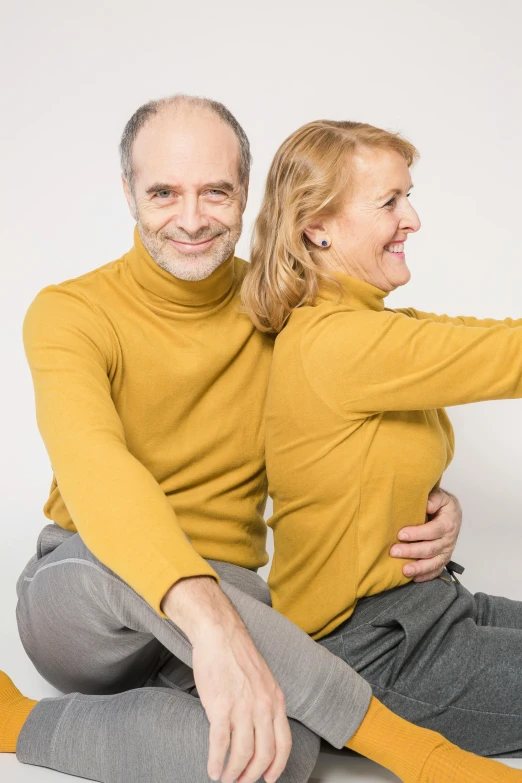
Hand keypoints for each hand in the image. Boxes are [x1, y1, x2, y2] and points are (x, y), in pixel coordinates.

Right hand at [161, 577, 291, 782]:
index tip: (269, 778)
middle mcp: (263, 707)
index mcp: (276, 699)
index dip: (277, 766)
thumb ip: (266, 702)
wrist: (220, 634)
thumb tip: (261, 729)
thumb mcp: (263, 679)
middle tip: (242, 782)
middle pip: (264, 754)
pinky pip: (220, 744)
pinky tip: (213, 769)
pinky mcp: (220, 707)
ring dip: (234, 773)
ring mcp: (242, 708)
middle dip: (252, 775)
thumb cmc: (238, 654)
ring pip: (242, 754)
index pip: (284, 743)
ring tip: (226, 779)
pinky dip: (217, 762)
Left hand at [390, 487, 461, 582]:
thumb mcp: (441, 497)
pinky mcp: (443, 559)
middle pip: (430, 548)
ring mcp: (446, 551)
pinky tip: (414, 578)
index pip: (432, 531)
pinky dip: (426, 576)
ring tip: (404, 571)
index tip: (401, 534)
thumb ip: (434, 498)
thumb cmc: (442, 505)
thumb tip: (427, 504)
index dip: (417, 533)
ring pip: (433, 562)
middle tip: (394, 552)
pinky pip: (436, 570)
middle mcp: (448, 540)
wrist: (452, 514)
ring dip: (419, 568)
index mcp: (447, 523)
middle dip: (412, 551)